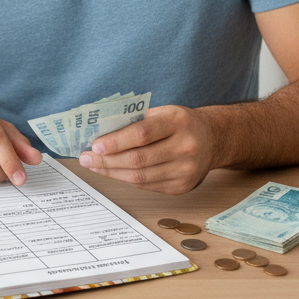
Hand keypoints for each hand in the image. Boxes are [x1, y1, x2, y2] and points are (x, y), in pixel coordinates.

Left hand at [77, 105, 216, 193]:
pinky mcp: (182, 187)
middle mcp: (185, 147)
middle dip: (107, 161)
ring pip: (140, 177)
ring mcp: (185, 170)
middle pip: (138, 160)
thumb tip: (101, 135)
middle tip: (85, 159)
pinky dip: (127, 179)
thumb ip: (136, 121)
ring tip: (94, 166)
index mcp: (178, 122)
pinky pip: (147, 186)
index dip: (115, 142)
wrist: (213, 139)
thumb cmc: (180, 123)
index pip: (141, 134)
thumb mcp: (162, 112)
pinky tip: (114, 172)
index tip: (94, 145)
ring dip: (112, 173)